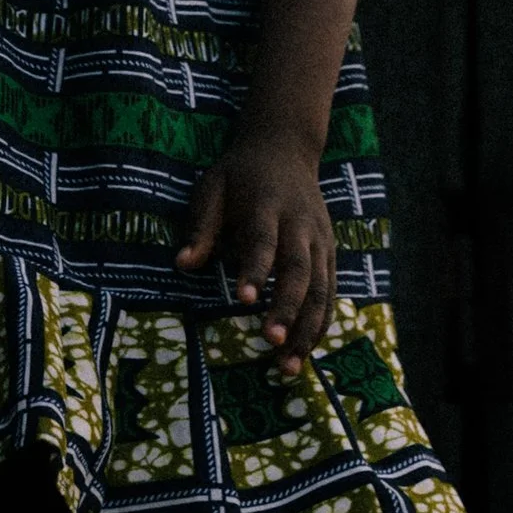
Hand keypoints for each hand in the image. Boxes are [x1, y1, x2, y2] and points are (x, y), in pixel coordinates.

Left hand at [175, 129, 336, 372]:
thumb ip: (202, 226)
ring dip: (308, 328)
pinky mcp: (330, 252)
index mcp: (268, 205)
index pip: (263, 240)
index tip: (243, 300)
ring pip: (320, 288)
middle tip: (271, 342)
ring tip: (289, 366)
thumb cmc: (241, 174)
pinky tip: (306, 352)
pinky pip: (330, 292)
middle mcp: (300, 224)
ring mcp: (320, 239)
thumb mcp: (214, 186)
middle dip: (287, 308)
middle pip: (299, 269)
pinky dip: (321, 324)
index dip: (255, 269)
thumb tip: (182, 264)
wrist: (286, 147)